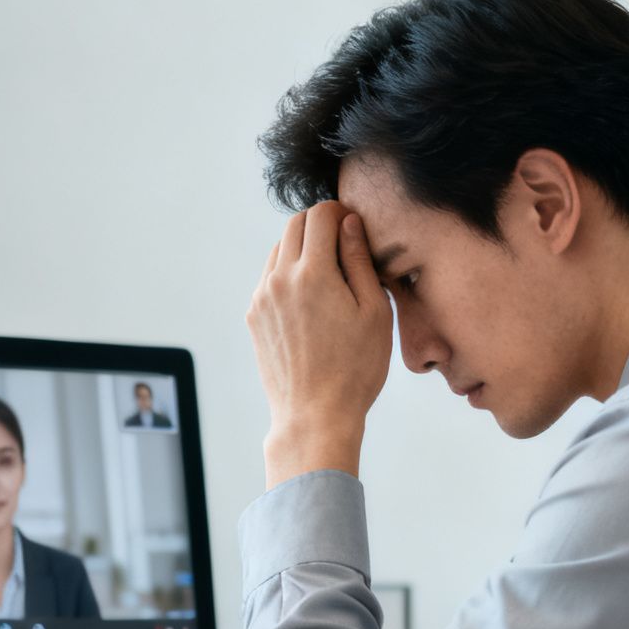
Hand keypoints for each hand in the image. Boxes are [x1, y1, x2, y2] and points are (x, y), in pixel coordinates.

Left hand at [247, 202, 392, 487]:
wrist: (314, 416)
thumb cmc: (355, 369)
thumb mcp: (374, 313)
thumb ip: (360, 262)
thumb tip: (349, 224)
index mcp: (314, 274)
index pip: (320, 215)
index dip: (341, 212)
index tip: (355, 226)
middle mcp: (280, 279)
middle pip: (294, 225)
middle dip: (319, 224)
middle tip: (343, 244)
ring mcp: (262, 298)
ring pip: (278, 250)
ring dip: (302, 249)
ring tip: (329, 275)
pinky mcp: (254, 316)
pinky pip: (269, 278)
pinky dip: (288, 274)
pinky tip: (311, 300)